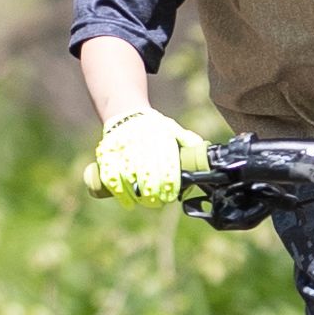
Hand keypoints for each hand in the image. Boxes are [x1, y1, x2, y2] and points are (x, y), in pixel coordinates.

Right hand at [82, 106, 200, 205]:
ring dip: (139, 196)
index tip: (170, 195)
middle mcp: (142, 148)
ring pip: (130, 181)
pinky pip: (112, 179)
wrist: (125, 112)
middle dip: (154, 195)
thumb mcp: (172, 129)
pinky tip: (128, 202)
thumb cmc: (153, 125)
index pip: (167, 170)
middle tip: (158, 201)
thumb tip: (205, 150)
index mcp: (160, 143)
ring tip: (145, 201)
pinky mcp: (108, 157)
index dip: (169, 187)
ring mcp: (123, 153)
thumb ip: (188, 141)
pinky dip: (120, 193)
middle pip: (149, 179)